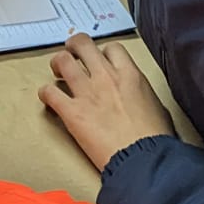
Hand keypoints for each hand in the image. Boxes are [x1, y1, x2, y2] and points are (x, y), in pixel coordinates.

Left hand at [39, 34, 176, 172]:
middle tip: (72, 54)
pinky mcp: (72, 112)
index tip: (101, 60)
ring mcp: (87, 93)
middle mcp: (106, 77)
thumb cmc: (155, 140)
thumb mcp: (157, 106)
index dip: (103, 52)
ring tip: (58, 72)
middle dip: (74, 46)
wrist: (144, 160)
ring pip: (62, 61)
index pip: (111, 48)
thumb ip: (141, 93)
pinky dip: (45, 93)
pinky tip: (48, 98)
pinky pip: (49, 92)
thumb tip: (136, 95)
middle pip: (82, 44)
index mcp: (130, 75)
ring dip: (57, 64)